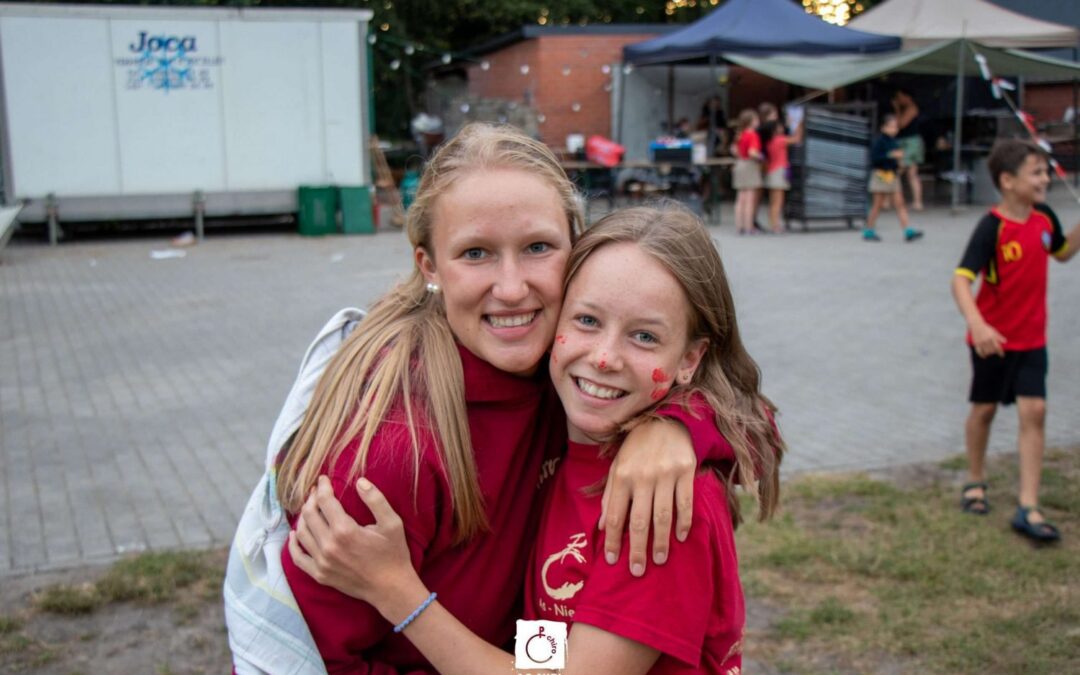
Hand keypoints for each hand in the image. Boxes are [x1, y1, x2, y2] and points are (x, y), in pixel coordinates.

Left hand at [288, 476, 416, 610]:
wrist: (391, 588)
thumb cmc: (394, 554)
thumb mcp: (393, 523)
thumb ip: (376, 500)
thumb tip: (360, 481)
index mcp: (345, 530)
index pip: (324, 501)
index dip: (322, 487)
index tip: (323, 479)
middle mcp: (329, 546)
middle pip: (309, 515)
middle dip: (311, 499)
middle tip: (316, 492)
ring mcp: (322, 562)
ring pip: (302, 533)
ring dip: (303, 517)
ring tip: (310, 508)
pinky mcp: (320, 575)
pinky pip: (298, 558)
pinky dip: (294, 544)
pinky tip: (296, 534)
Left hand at [600, 419, 695, 576]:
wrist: (667, 420)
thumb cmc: (637, 448)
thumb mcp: (616, 466)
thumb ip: (610, 496)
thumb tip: (603, 527)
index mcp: (622, 476)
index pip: (616, 515)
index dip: (614, 540)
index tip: (612, 561)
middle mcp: (643, 476)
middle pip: (640, 521)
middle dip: (637, 549)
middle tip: (637, 571)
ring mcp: (666, 474)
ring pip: (663, 516)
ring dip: (661, 542)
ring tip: (659, 560)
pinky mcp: (686, 471)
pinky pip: (685, 503)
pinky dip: (684, 522)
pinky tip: (680, 537)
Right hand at [970, 321, 1005, 357]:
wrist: (976, 325)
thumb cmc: (987, 328)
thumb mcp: (994, 331)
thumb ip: (999, 337)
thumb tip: (1005, 342)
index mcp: (992, 337)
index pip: (997, 347)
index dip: (1000, 352)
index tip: (1002, 355)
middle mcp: (987, 340)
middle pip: (992, 350)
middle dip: (994, 352)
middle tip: (995, 352)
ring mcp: (981, 342)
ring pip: (986, 352)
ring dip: (989, 354)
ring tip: (990, 354)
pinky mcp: (976, 344)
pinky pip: (979, 351)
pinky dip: (982, 355)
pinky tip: (984, 356)